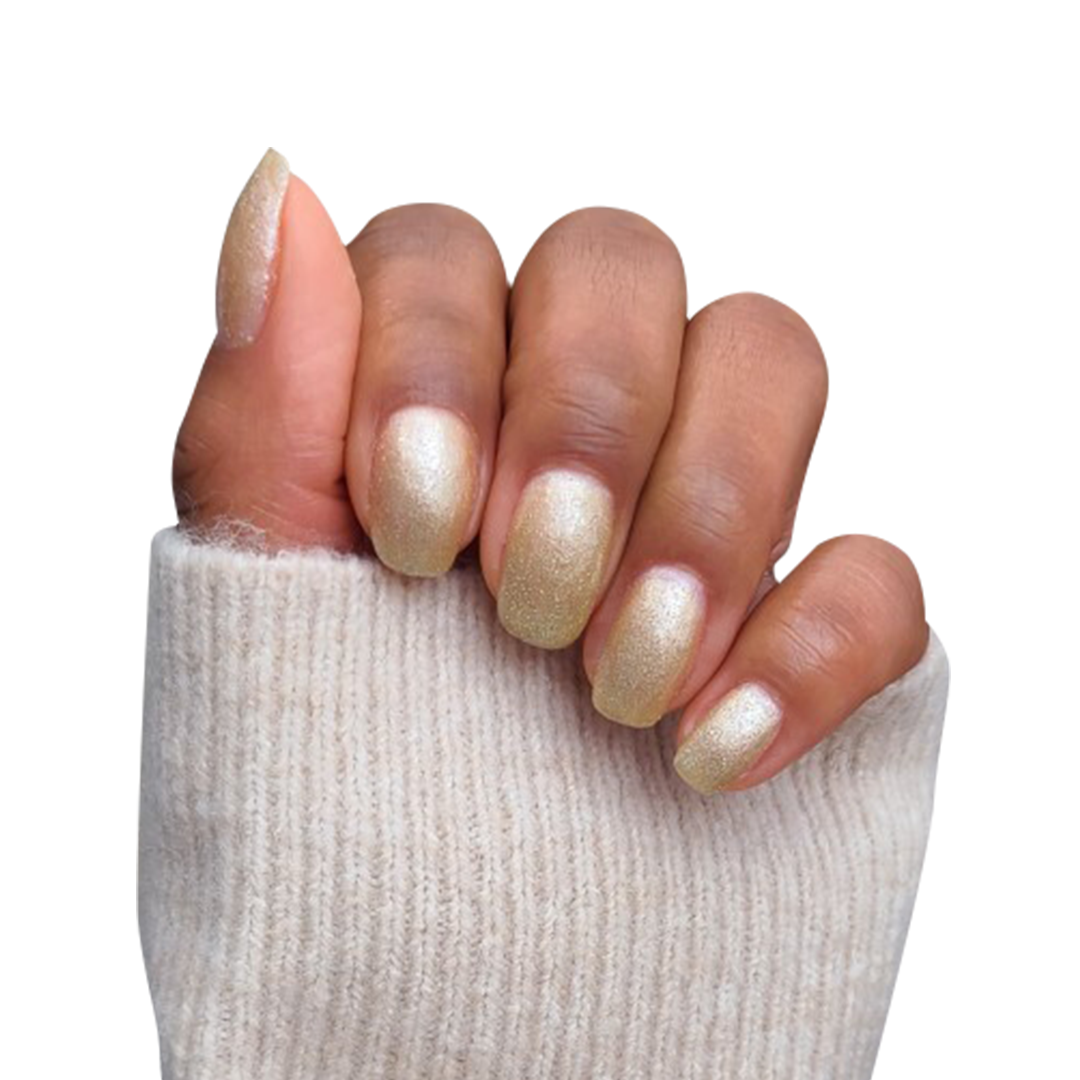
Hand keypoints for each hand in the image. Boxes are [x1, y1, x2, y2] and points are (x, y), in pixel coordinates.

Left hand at [178, 149, 927, 794]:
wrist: (431, 921)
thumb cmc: (334, 737)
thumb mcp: (273, 583)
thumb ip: (272, 402)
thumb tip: (280, 204)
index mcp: (437, 367)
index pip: (449, 257)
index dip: (438, 370)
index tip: (416, 534)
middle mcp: (576, 392)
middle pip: (628, 275)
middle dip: (589, 431)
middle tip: (532, 600)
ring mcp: (699, 483)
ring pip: (770, 363)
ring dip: (706, 519)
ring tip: (619, 684)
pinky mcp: (799, 596)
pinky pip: (871, 566)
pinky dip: (810, 651)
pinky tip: (714, 749)